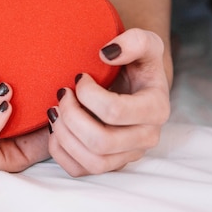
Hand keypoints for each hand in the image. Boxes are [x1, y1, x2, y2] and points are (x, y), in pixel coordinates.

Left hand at [47, 28, 169, 175]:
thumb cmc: (136, 61)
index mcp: (156, 108)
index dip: (87, 94)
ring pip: (92, 162)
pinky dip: (60, 150)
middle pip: (101, 141)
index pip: (115, 111)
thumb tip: (106, 54)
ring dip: (63, 134)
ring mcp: (127, 154)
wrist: (133, 81)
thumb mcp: (143, 41)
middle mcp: (146, 137)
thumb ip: (133, 41)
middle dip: (71, 116)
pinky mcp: (109, 163)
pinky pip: (80, 170)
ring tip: (55, 110)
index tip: (79, 76)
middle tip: (62, 93)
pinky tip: (56, 127)